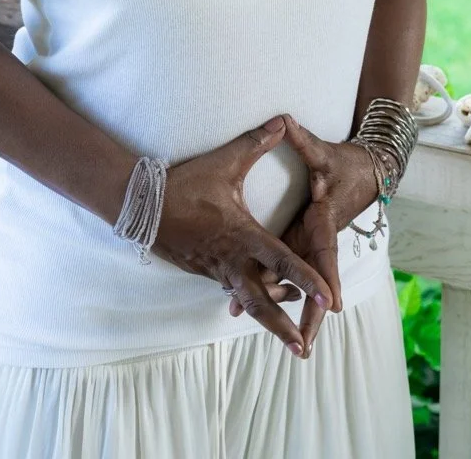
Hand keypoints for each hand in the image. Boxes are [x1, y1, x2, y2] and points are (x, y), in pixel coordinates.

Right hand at [153, 116, 332, 355]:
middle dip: (284, 327)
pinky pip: (230, 290)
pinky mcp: (203, 271)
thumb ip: (255, 143)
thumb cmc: (185, 184)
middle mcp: (232, 260)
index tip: (329, 300)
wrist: (142, 205)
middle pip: (263, 301)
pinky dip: (247, 300)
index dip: (308, 281)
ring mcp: (215, 270)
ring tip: (290, 338)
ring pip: (247, 299)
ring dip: (268, 318)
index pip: (282, 262)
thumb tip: (283, 121)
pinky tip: (255, 306)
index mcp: (242, 236)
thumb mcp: (224, 162)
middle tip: (304, 350)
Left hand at [227, 114, 378, 356]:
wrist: (364, 170)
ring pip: (300, 282)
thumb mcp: (323, 152)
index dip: (328, 279)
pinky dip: (277, 291)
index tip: (333, 306)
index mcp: (326, 221)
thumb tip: (285, 121)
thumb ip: (302, 140)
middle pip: (315, 283)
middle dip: (311, 315)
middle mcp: (319, 239)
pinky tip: (252, 305)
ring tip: (281, 339)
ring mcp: (310, 244)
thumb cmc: (345, 163)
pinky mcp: (300, 242)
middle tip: (302, 346)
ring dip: (292, 309)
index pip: (327, 254)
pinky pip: (287, 271)